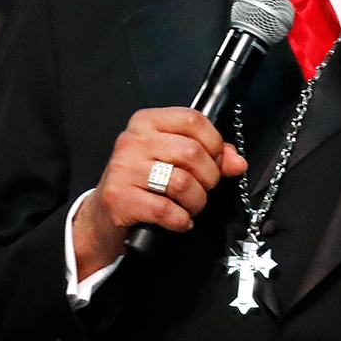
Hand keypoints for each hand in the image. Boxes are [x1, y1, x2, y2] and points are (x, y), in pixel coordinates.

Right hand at [72, 107, 246, 276]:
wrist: (102, 215)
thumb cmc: (142, 182)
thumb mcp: (171, 159)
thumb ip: (207, 154)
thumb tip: (237, 162)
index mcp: (146, 122)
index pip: (192, 119)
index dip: (214, 143)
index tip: (216, 161)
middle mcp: (133, 140)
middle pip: (191, 152)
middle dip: (208, 177)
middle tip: (204, 189)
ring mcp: (123, 168)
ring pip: (182, 182)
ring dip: (196, 201)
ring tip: (191, 207)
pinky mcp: (119, 198)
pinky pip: (167, 210)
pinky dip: (181, 220)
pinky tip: (179, 221)